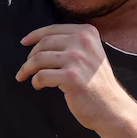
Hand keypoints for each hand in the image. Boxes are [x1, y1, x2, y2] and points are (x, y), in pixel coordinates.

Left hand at [16, 24, 133, 131]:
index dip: (35, 35)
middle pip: (44, 43)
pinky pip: (41, 76)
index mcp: (87, 33)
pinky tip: (38, 86)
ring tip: (24, 76)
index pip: (53, 29)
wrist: (112, 108)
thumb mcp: (91, 54)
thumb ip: (73, 43)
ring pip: (39, 59)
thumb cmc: (97, 83)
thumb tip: (40, 41)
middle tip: (25, 67)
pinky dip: (35, 82)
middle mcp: (83, 42)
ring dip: (27, 69)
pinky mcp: (71, 77)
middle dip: (30, 56)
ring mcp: (78, 59)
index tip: (24, 42)